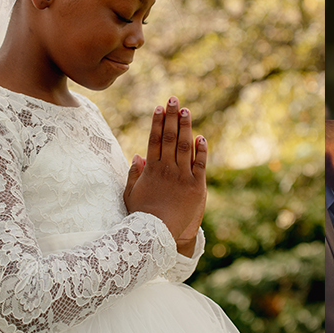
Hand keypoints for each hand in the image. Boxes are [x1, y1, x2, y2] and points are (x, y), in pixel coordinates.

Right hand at [124, 97, 207, 256]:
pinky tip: (202, 136)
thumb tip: (138, 155)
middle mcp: (167, 169)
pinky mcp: (196, 185)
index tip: (159, 108)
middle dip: (171, 117)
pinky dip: (201, 149)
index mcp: (151, 169)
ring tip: (186, 110)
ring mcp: (182, 176)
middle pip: (169, 137)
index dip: (157, 122)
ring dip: (186, 126)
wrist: (159, 233)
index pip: (153, 140)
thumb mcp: (131, 194)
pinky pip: (200, 163)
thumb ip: (134, 173)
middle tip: (174, 99)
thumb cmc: (142, 216)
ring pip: (185, 146)